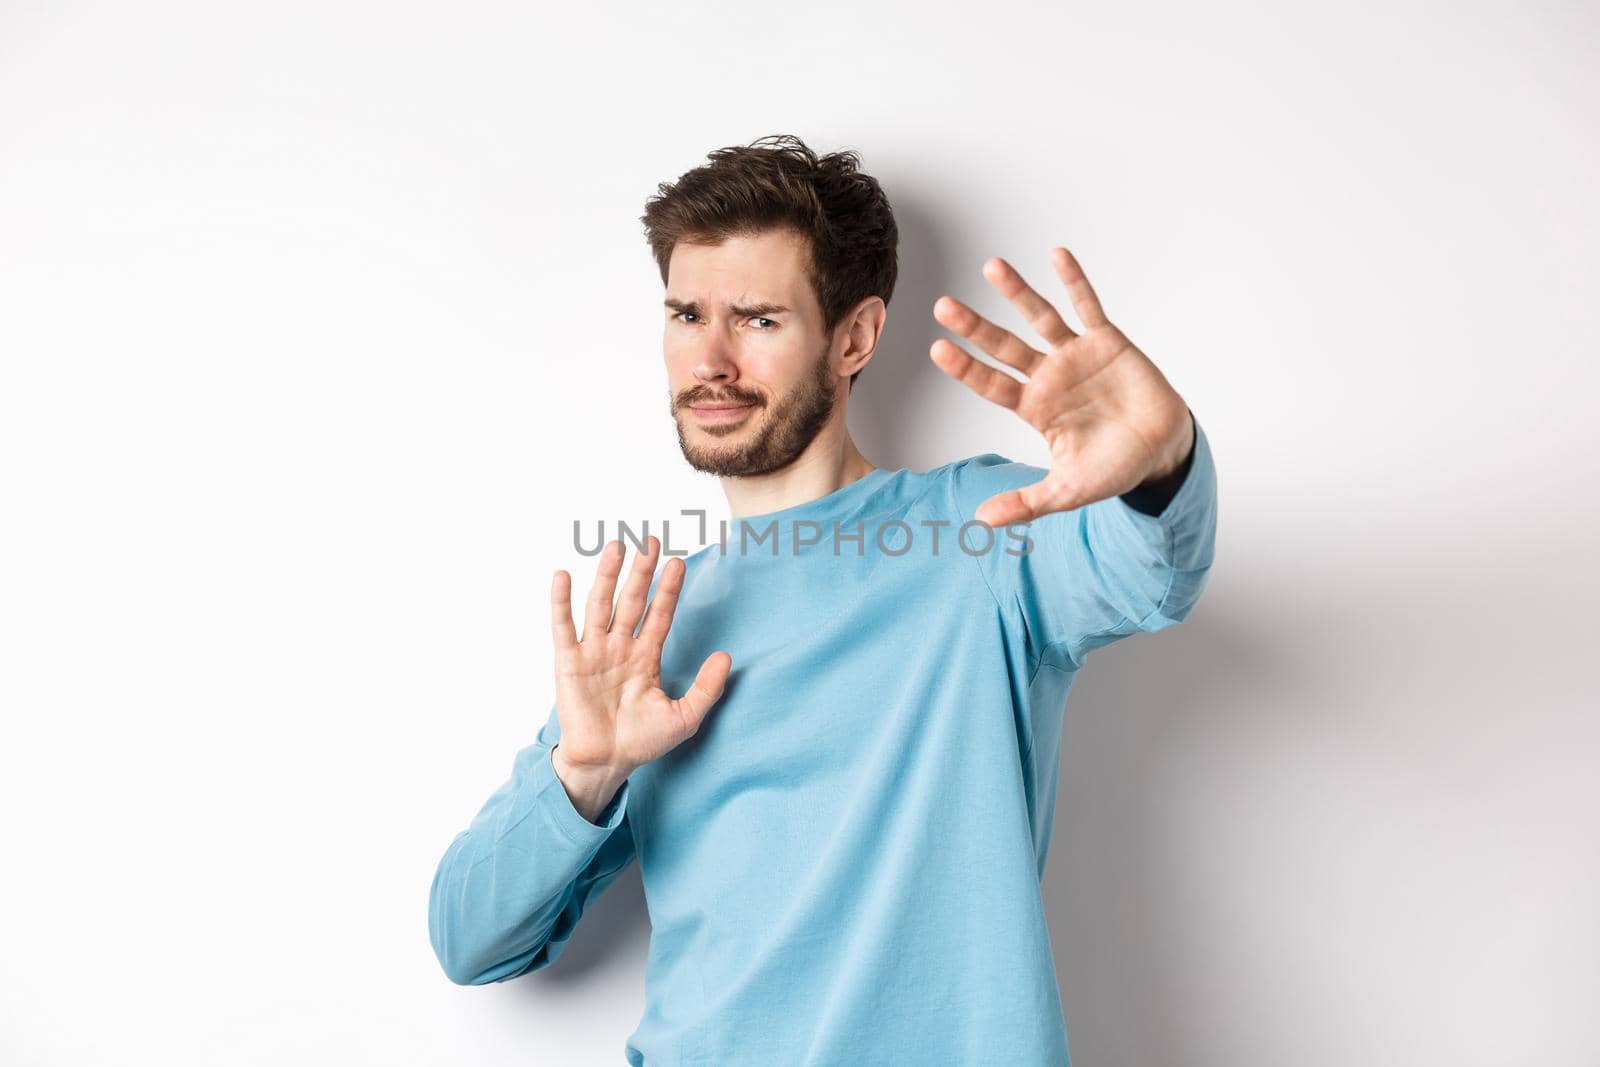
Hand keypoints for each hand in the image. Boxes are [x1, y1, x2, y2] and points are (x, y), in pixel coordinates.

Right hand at [549, 536, 730, 793]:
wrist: (605, 764)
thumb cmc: (642, 742)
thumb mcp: (684, 717)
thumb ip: (707, 688)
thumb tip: (727, 656)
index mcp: (645, 657)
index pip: (659, 614)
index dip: (668, 589)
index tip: (678, 562)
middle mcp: (620, 647)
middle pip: (632, 601)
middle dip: (641, 571)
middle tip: (650, 539)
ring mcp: (594, 652)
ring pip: (601, 605)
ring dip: (608, 576)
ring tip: (616, 546)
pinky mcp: (568, 662)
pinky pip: (564, 627)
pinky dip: (561, 601)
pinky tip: (564, 576)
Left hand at [930, 246, 1194, 526]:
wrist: (1163, 452)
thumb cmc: (1113, 469)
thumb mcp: (1066, 492)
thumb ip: (1025, 504)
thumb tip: (981, 522)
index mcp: (1034, 408)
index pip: (992, 384)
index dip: (966, 368)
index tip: (938, 349)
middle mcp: (1048, 377)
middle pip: (1004, 347)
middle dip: (975, 327)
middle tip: (943, 307)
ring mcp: (1075, 356)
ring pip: (1040, 318)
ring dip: (1017, 293)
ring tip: (991, 267)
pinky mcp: (1107, 342)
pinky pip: (1087, 306)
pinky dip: (1074, 281)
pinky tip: (1056, 255)